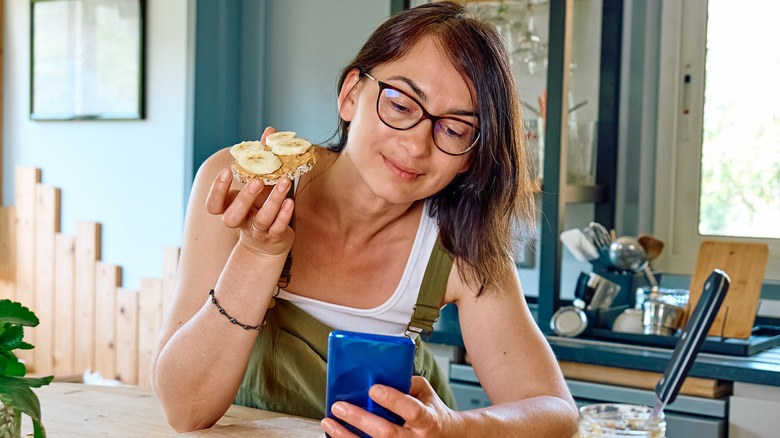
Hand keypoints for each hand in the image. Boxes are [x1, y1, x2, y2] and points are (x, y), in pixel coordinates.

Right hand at [205, 127, 295, 257]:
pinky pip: (277, 228)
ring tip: (283, 182)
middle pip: (233, 216)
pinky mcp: (274, 237)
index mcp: (229, 208)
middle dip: (244, 198)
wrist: (269, 241)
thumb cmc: (261, 205)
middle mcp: (241, 222)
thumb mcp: (259, 182)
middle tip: (257, 180)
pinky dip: (284, 215)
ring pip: (261, 220)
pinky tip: (290, 201)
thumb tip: (270, 131)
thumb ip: (262, 159)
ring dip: (272, 201)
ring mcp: (257, 231)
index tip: (227, 171)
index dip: (217, 190)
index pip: (213, 205)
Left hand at [321, 376, 464, 436]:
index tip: (373, 389)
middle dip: (360, 419)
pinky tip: (335, 435)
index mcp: (427, 420)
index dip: (393, 400)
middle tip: (340, 407)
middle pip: (386, 433)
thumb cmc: (432, 413)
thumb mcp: (427, 394)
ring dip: (347, 436)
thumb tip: (383, 372)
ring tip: (330, 422)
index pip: (411, 410)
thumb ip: (407, 383)